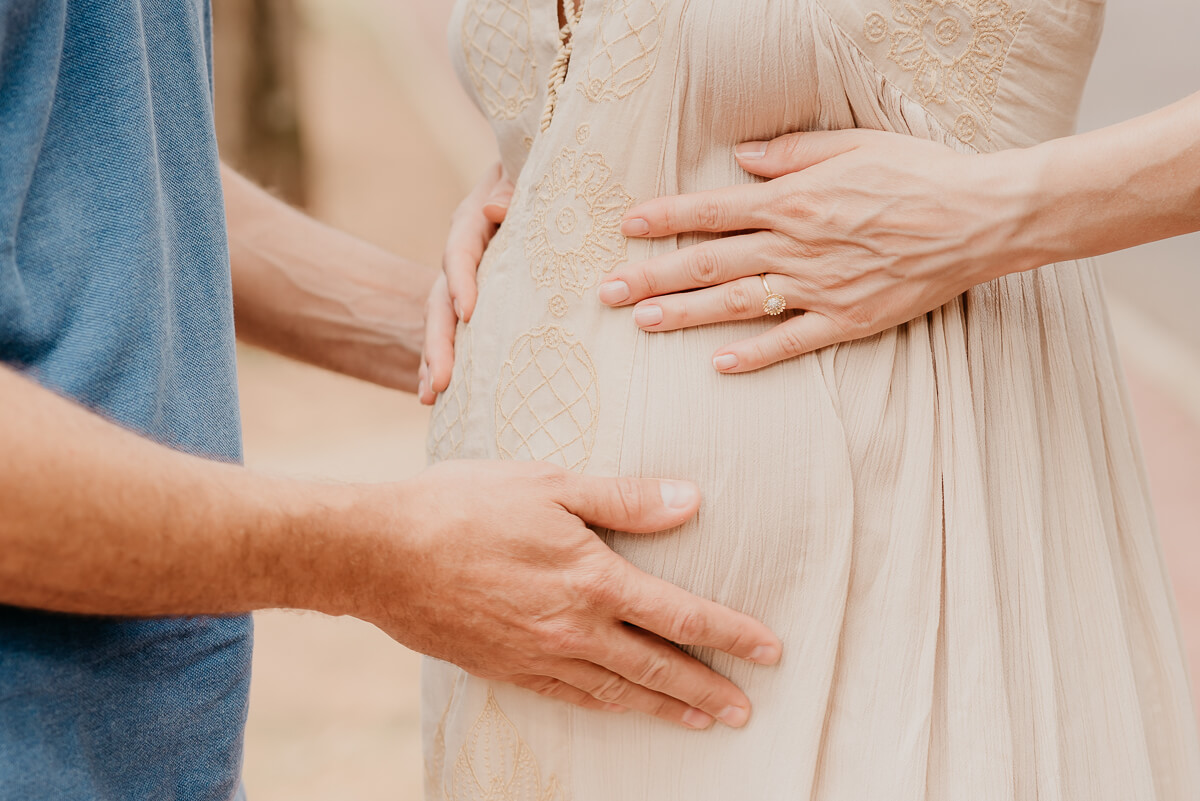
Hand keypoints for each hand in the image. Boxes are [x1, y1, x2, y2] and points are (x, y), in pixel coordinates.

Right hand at [359, 460, 782, 729]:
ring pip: (617, 691)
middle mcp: (572, 628)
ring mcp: (537, 656)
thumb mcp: (549, 484)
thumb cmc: (464, 505)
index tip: (769, 650)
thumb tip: (690, 500)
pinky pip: (569, 698)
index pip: (680, 614)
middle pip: (657, 667)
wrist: (380, 552)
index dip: (731, 634)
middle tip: (748, 709)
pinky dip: (606, 708)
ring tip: (703, 721)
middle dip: (708, 688)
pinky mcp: (505, 668)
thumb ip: (623, 497)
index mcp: (591, 578)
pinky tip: (620, 709)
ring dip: (665, 708)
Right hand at [419, 163, 514, 403]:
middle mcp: (459, 256)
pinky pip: (453, 332)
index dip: (461, 283)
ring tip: (431, 395)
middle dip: (439, 343)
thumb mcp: (522, 171)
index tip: (467, 313)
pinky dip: (443, 360)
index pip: (460, 255)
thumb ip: (511, 187)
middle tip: (442, 380)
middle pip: (441, 301)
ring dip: (434, 359)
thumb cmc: (531, 174)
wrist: (526, 177)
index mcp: (471, 224)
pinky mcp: (470, 300)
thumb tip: (496, 209)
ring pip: (440, 323)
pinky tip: (438, 394)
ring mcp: (461, 281)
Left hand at [598, 130, 1040, 371]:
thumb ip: (792, 153)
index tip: (626, 227)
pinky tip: (718, 365)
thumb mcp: (853, 144)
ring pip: (738, 304)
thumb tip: (743, 158)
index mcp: (793, 201)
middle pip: (709, 263)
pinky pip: (792, 342)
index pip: (711, 211)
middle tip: (607, 292)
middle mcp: (796, 246)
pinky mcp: (849, 320)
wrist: (981, 217)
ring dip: (686, 315)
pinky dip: (754, 355)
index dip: (664, 219)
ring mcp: (820, 287)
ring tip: (643, 323)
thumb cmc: (920, 172)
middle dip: (653, 276)